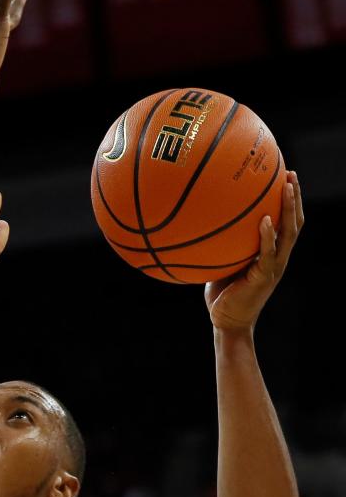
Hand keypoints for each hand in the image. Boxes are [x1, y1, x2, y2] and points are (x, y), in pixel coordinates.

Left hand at [205, 171, 303, 332]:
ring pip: (289, 233)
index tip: (285, 177)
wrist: (226, 322)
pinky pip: (268, 253)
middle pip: (294, 221)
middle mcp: (277, 257)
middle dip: (295, 197)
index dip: (289, 201)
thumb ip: (223, 246)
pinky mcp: (264, 277)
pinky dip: (269, 236)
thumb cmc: (222, 295)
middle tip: (291, 173)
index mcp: (271, 254)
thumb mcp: (223, 265)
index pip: (286, 222)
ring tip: (287, 187)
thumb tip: (202, 223)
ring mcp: (274, 267)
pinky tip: (266, 220)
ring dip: (290, 209)